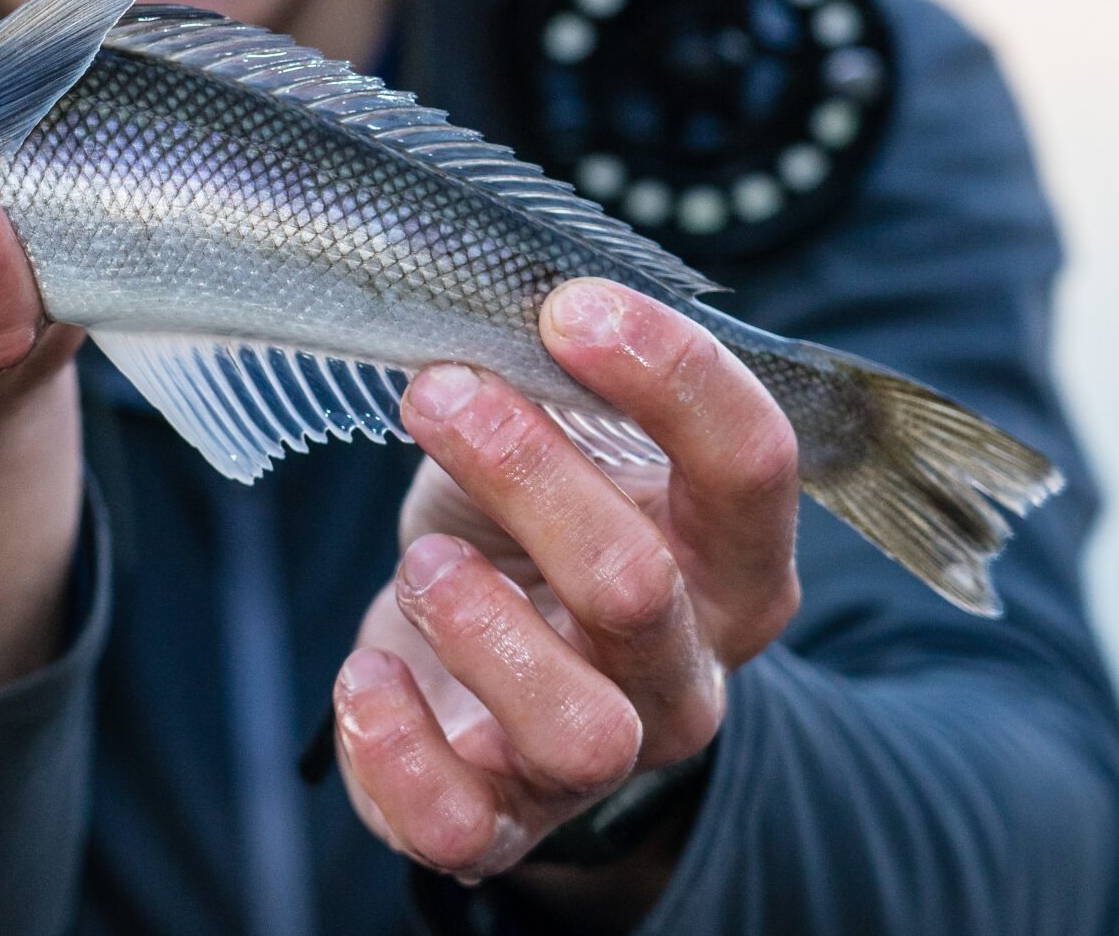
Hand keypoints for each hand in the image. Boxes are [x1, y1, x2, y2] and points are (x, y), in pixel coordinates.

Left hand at [332, 278, 800, 908]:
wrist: (474, 667)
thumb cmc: (521, 528)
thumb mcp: (552, 439)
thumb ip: (557, 382)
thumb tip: (510, 295)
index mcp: (730, 561)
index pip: (750, 463)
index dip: (669, 375)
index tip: (569, 307)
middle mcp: (687, 671)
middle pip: (636, 585)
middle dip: (525, 474)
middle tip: (439, 395)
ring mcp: (601, 761)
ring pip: (578, 729)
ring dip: (481, 626)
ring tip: (425, 565)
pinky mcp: (500, 824)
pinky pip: (457, 822)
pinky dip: (396, 744)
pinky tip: (369, 674)